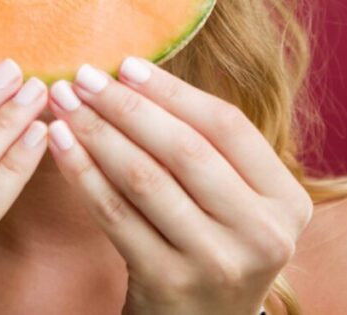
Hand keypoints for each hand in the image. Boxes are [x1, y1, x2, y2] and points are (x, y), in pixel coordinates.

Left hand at [45, 58, 312, 314]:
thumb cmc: (211, 242)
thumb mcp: (234, 201)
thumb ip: (206, 147)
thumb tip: (130, 73)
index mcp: (287, 202)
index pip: (227, 126)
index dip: (172, 90)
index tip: (125, 64)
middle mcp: (262, 234)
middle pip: (184, 149)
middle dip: (126, 105)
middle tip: (83, 76)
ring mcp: (216, 263)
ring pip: (145, 179)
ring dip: (96, 132)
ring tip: (63, 102)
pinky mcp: (169, 284)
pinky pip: (115, 214)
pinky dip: (82, 173)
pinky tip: (59, 143)